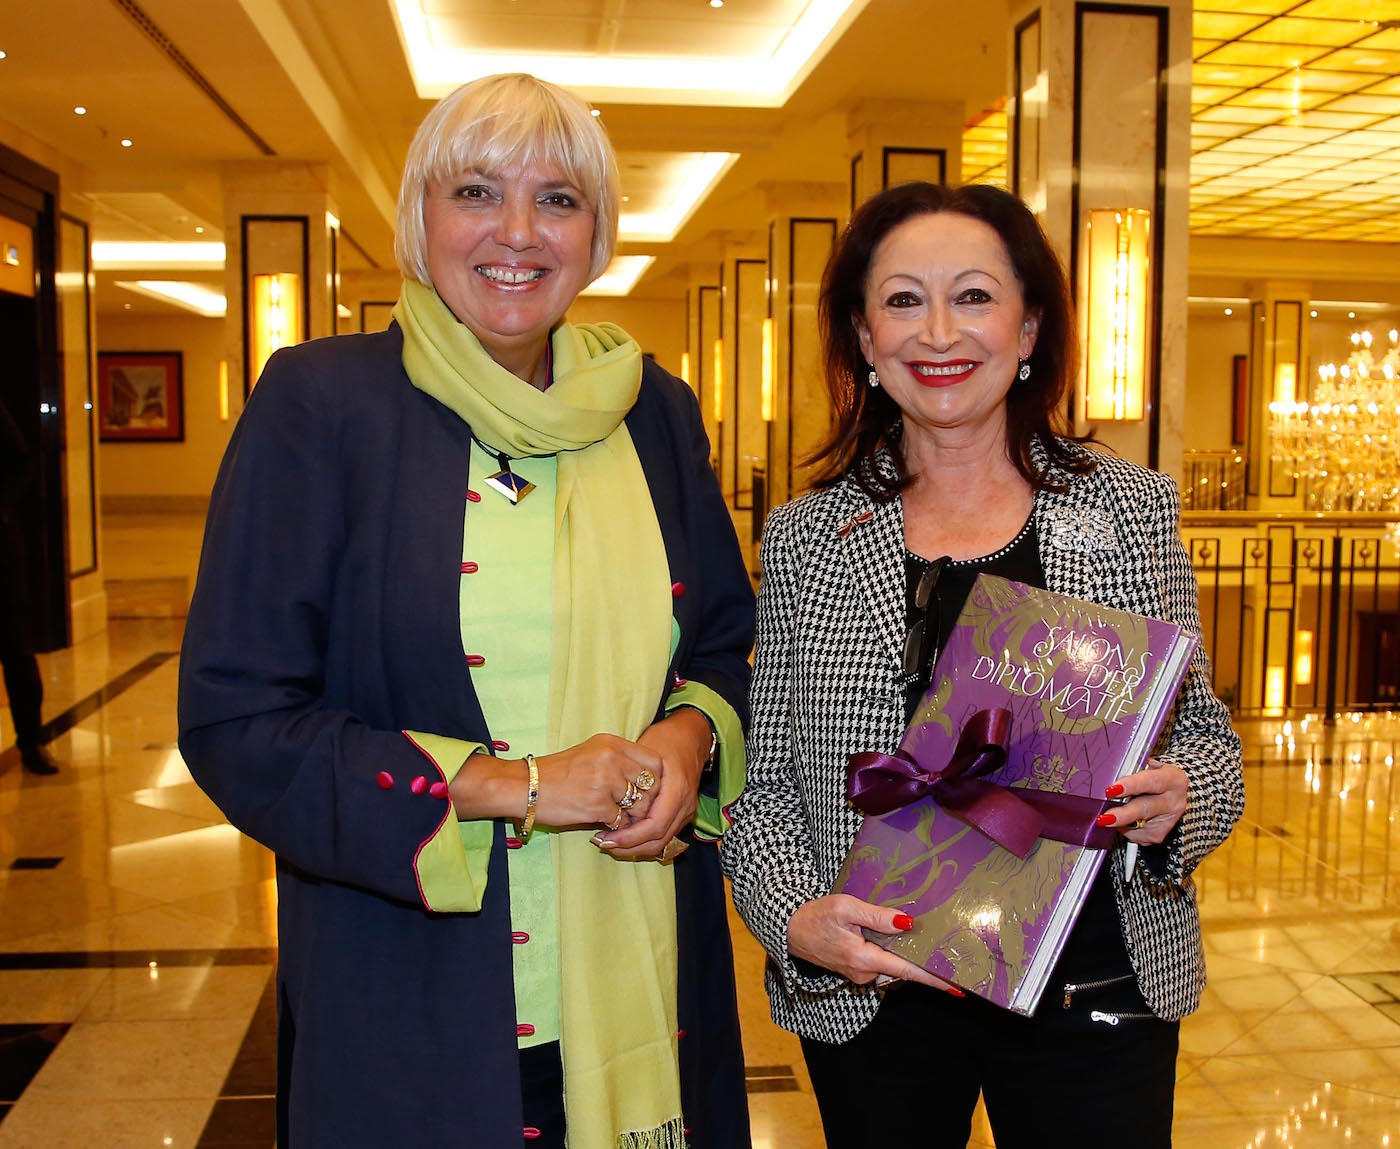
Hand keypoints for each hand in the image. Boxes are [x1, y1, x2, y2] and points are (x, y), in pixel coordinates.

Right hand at [448, 734, 661, 828]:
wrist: (525, 786)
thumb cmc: (557, 772)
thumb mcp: (591, 753)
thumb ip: (618, 761)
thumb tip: (646, 783)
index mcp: (612, 744)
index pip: (655, 761)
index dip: (656, 780)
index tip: (647, 791)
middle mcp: (612, 759)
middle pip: (652, 784)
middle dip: (648, 802)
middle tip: (636, 812)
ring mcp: (606, 781)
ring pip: (640, 805)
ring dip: (634, 817)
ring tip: (622, 821)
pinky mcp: (597, 805)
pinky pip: (621, 821)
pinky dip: (617, 828)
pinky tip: (606, 828)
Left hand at [596, 709, 709, 860]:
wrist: (691, 737)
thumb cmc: (666, 740)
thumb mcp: (646, 752)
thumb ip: (631, 778)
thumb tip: (606, 803)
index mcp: (677, 790)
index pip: (655, 826)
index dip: (630, 837)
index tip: (606, 837)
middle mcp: (685, 805)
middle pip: (658, 840)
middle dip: (630, 847)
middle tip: (603, 843)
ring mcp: (686, 812)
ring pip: (661, 843)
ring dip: (635, 847)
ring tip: (609, 842)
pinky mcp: (681, 814)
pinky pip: (663, 835)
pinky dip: (643, 840)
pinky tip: (623, 835)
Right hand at [786, 894, 962, 993]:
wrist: (788, 929)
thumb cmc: (815, 915)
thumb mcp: (846, 907)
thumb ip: (878, 916)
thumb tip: (908, 923)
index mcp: (863, 958)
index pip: (907, 970)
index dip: (933, 979)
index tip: (957, 987)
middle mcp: (864, 972)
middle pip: (903, 969)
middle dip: (925, 963)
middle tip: (951, 956)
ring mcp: (859, 974)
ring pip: (892, 966)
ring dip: (908, 957)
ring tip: (928, 945)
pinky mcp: (855, 970)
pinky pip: (881, 964)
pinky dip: (893, 955)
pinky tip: (897, 941)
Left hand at [1101, 758, 1188, 845]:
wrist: (1171, 796)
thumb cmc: (1154, 778)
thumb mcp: (1149, 766)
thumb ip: (1133, 768)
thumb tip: (1108, 770)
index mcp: (1173, 780)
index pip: (1151, 782)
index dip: (1130, 785)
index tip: (1112, 790)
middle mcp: (1173, 802)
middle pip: (1144, 809)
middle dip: (1122, 814)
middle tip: (1104, 817)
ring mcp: (1167, 821)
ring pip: (1135, 824)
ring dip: (1117, 821)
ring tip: (1106, 815)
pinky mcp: (1157, 836)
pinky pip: (1132, 833)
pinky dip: (1122, 826)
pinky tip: (1124, 817)